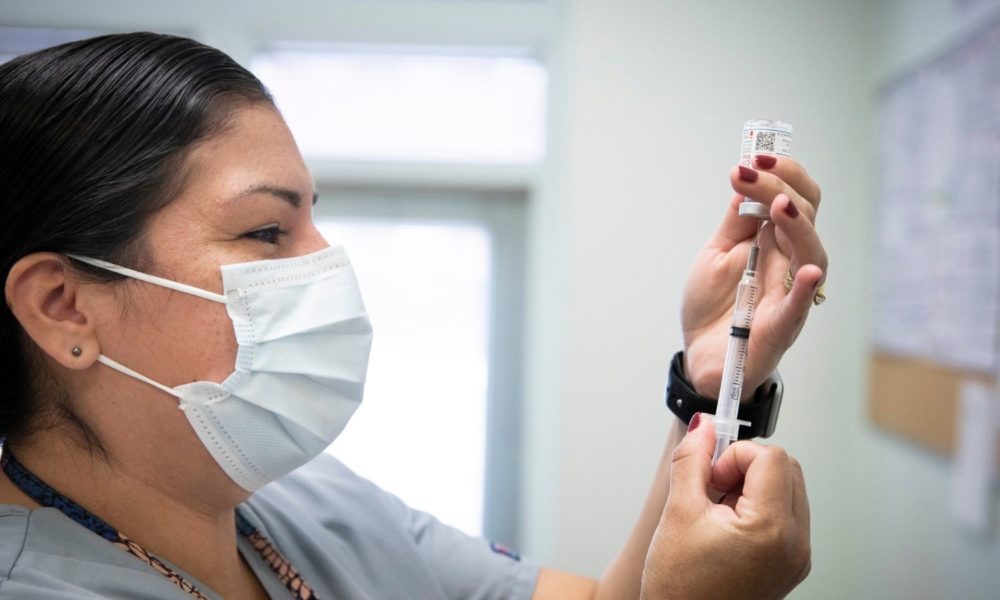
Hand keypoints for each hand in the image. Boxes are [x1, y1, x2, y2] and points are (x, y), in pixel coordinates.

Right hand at [640, 415, 810, 599]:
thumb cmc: (680, 588)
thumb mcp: (678, 512)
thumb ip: (691, 461)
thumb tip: (703, 428)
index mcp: (772, 530)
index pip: (771, 457)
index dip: (736, 455)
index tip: (711, 472)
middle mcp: (795, 544)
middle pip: (785, 469)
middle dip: (745, 466)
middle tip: (712, 486)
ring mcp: (796, 557)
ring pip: (786, 489)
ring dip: (751, 485)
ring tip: (716, 510)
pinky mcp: (790, 564)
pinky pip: (784, 515)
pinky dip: (757, 507)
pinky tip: (725, 525)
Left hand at [681, 157, 826, 396]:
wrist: (703, 356)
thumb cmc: (714, 307)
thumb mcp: (717, 253)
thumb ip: (736, 222)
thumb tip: (746, 180)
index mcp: (776, 242)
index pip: (796, 198)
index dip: (781, 175)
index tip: (751, 159)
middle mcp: (790, 262)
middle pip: (804, 216)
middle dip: (780, 187)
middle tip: (751, 171)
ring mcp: (790, 292)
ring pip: (811, 252)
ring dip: (797, 226)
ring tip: (778, 204)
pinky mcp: (782, 324)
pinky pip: (801, 305)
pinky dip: (806, 288)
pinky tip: (807, 271)